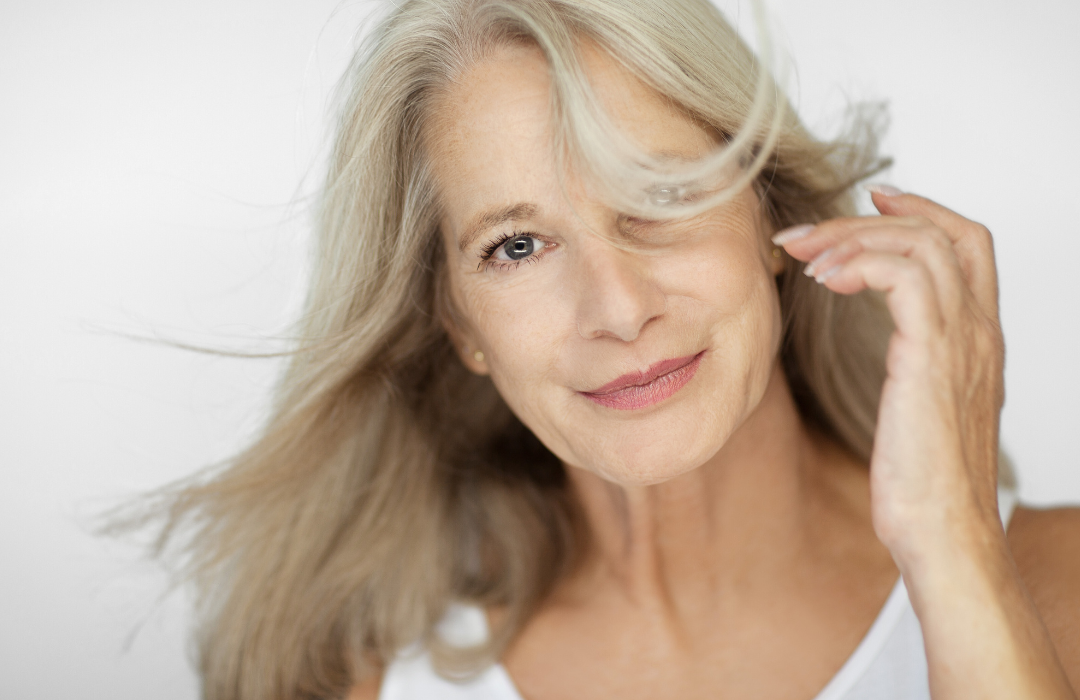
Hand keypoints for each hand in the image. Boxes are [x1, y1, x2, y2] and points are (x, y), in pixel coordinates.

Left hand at [773, 187, 1076, 698]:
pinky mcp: (932, 360)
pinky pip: (906, 277)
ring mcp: (962, 343)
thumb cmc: (922, 483)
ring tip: (803, 255)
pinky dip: (862, 263)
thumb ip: (917, 365)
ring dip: (853, 236)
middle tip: (805, 232)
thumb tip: (887, 345)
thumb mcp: (920, 409)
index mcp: (978, 338)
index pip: (968, 243)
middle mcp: (979, 332)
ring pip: (922, 245)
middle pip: (941, 232)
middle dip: (866, 217)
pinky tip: (824, 281)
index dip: (922, 207)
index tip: (871, 196)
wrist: (942, 534)